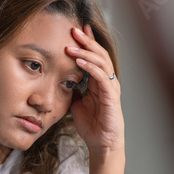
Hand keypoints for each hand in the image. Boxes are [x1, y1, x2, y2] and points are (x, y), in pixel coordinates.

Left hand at [66, 25, 124, 154]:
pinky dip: (90, 67)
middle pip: (99, 54)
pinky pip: (101, 77)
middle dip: (86, 41)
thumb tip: (62, 79)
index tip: (76, 29)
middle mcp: (108, 81)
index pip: (94, 56)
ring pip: (101, 62)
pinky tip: (78, 61)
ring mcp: (111, 88)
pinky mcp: (111, 96)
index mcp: (100, 81)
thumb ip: (73, 89)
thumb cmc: (92, 125)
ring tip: (71, 44)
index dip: (87, 42)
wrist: (101, 144)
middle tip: (73, 29)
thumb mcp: (77, 103)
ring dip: (86, 52)